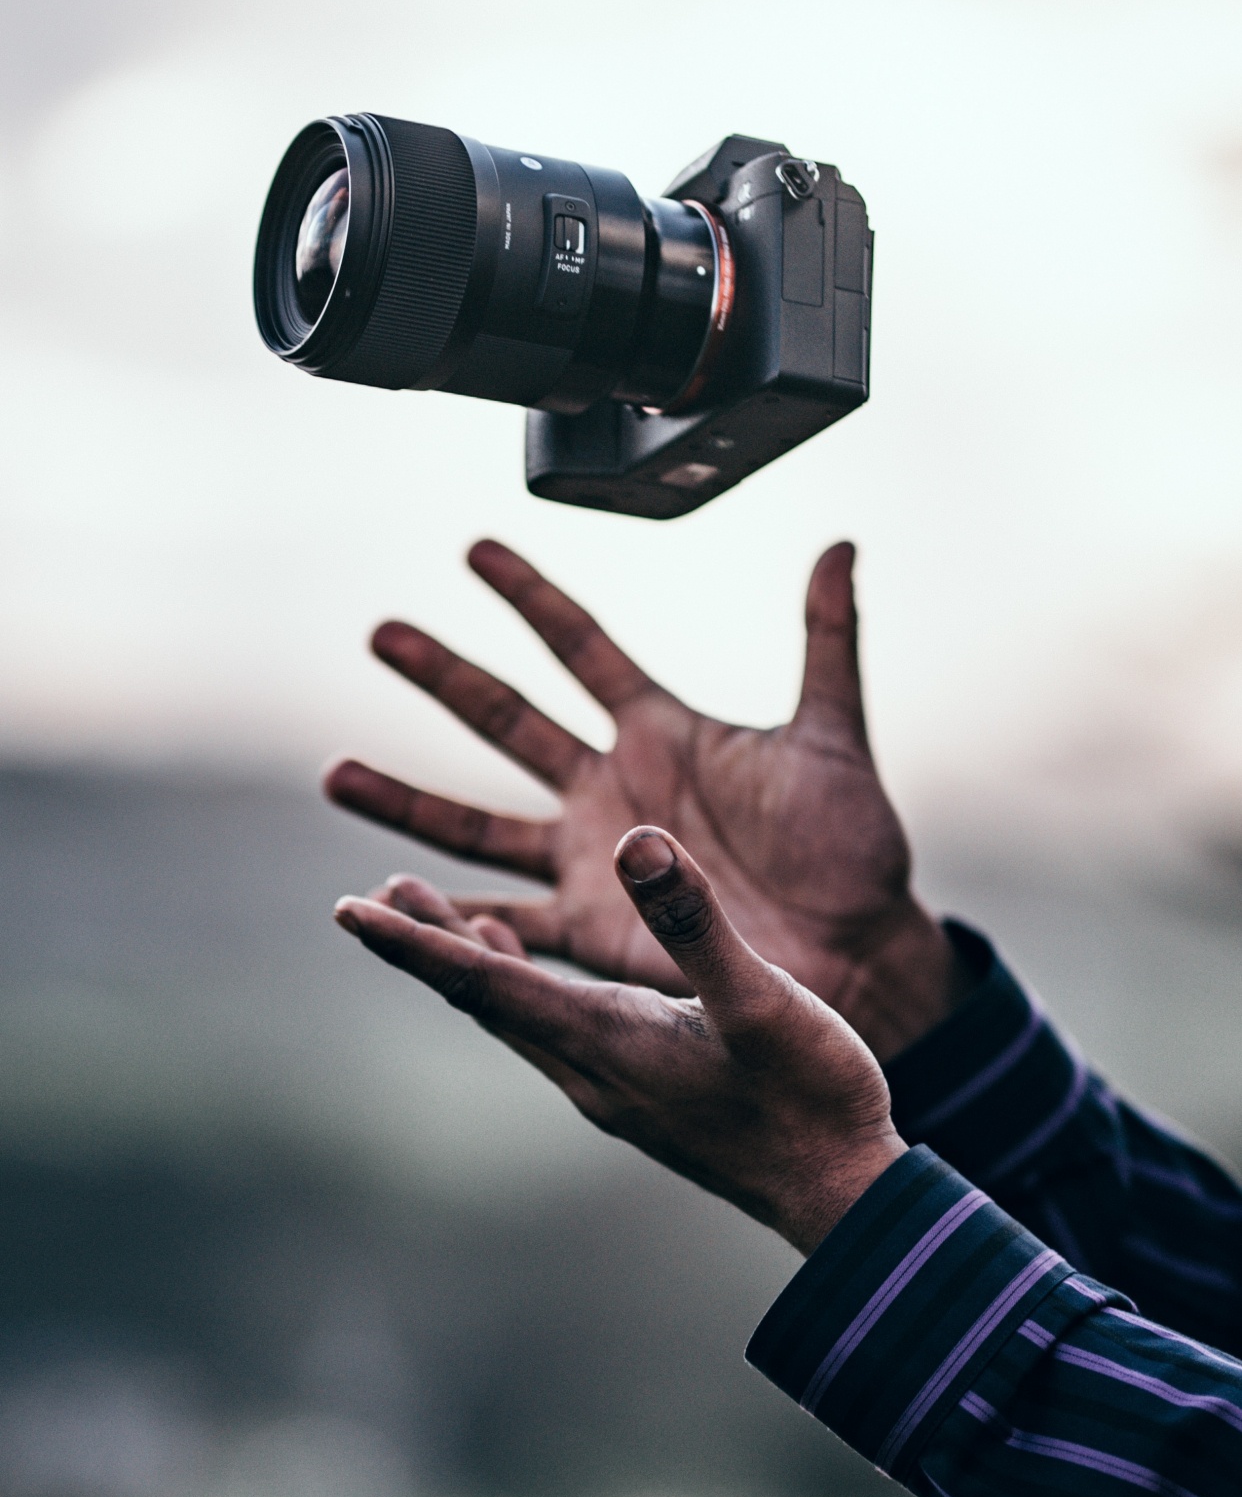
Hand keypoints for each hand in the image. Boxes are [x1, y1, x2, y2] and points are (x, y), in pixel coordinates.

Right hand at [325, 539, 967, 1058]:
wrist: (859, 952)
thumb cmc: (851, 849)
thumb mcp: (834, 738)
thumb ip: (827, 640)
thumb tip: (838, 544)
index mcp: (663, 733)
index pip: (582, 646)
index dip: (530, 597)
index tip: (473, 549)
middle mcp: (611, 790)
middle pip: (507, 721)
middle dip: (442, 678)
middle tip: (379, 633)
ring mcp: (592, 861)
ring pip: (478, 824)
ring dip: (407, 800)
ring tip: (336, 773)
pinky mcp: (592, 932)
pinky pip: (504, 924)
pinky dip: (447, 918)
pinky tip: (390, 905)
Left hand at [334, 827, 904, 1254]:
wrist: (845, 1196)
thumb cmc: (811, 1099)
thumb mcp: (761, 998)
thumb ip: (696, 923)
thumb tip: (636, 841)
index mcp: (606, 1040)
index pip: (483, 984)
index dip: (414, 943)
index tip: (350, 909)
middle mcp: (591, 1069)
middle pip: (484, 998)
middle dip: (428, 943)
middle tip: (373, 895)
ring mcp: (615, 1087)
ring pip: (519, 1015)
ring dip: (474, 962)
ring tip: (438, 913)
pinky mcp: (643, 1093)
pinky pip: (559, 1030)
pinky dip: (529, 985)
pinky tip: (541, 970)